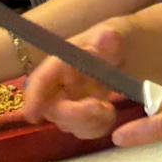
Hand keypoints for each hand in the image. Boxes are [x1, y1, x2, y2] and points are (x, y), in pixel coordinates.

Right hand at [21, 25, 127, 140]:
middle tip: (102, 108)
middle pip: (51, 108)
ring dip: (89, 123)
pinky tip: (111, 112)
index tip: (32, 115)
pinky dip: (98, 127)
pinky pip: (83, 130)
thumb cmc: (116, 39)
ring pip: (67, 123)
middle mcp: (59, 84)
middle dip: (73, 114)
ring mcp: (69, 101)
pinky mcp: (82, 115)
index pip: (42, 78)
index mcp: (62, 61)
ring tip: (109, 109)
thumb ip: (111, 37)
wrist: (129, 51)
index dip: (34, 96)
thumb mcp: (117, 31)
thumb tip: (107, 36)